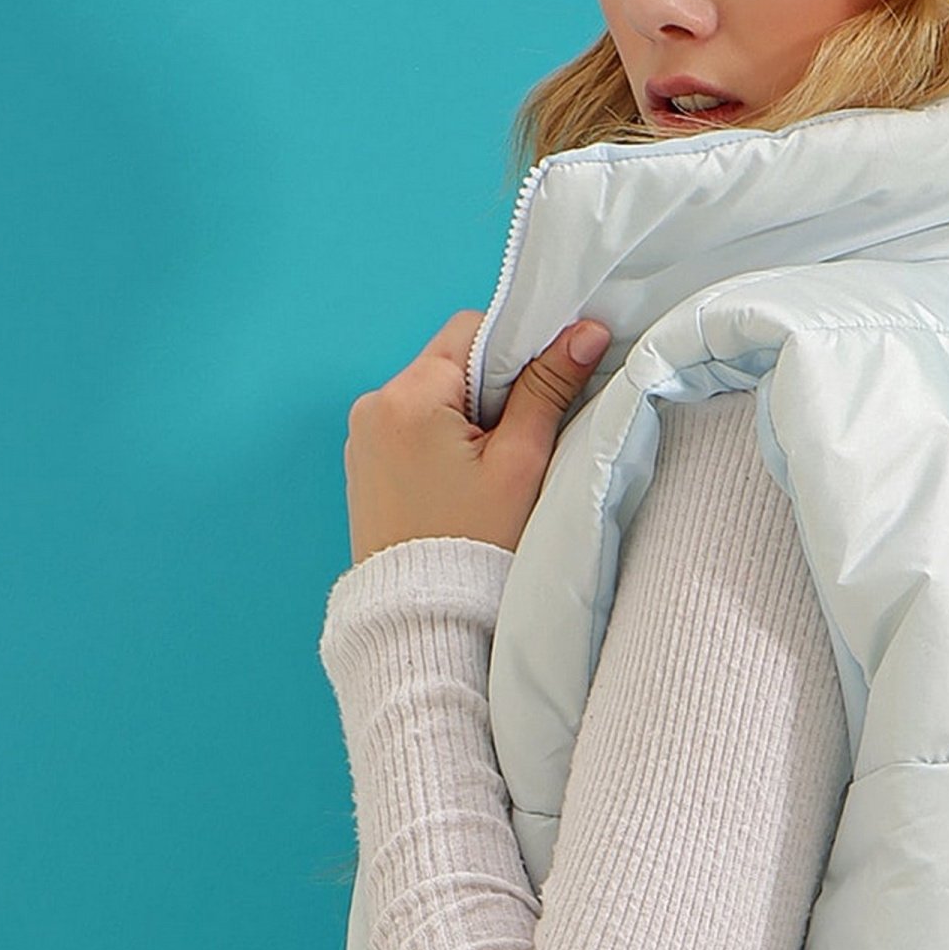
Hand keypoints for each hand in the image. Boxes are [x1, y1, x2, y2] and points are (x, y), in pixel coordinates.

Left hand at [343, 309, 610, 567]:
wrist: (424, 619)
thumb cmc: (475, 548)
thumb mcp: (521, 464)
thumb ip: (548, 390)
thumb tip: (585, 333)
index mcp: (409, 397)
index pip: (473, 330)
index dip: (519, 349)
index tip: (547, 387)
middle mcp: (374, 405)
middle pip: (452, 361)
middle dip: (494, 387)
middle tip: (521, 441)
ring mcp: (363, 435)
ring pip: (434, 394)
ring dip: (470, 414)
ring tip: (491, 469)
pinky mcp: (366, 462)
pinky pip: (413, 426)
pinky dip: (444, 438)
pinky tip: (464, 481)